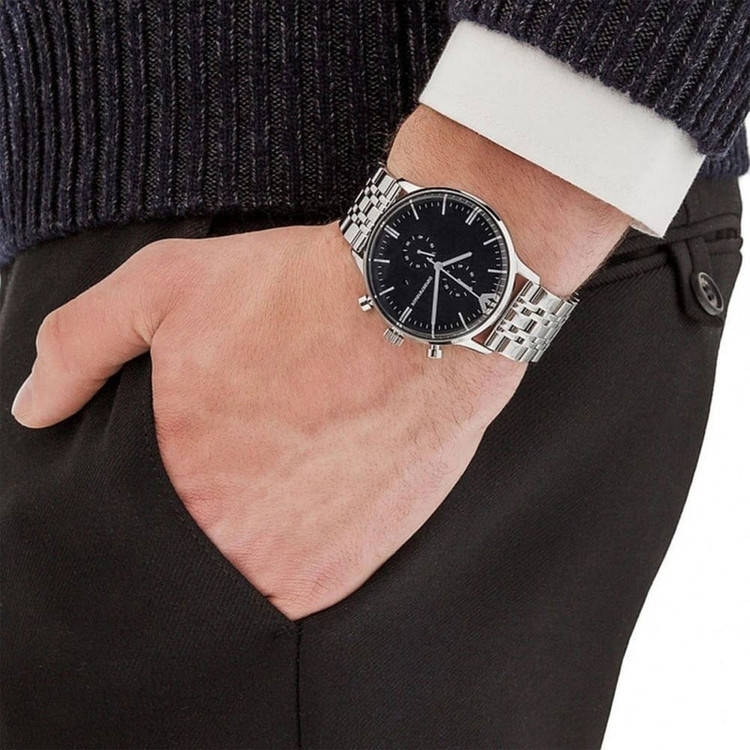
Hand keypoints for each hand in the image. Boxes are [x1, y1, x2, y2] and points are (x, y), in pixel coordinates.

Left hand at [11, 221, 525, 618]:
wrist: (420, 306)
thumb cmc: (296, 292)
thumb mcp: (165, 286)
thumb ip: (80, 345)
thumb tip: (32, 409)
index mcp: (176, 483)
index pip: (138, 522)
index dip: (173, 481)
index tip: (206, 450)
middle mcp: (232, 540)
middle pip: (200, 544)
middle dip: (220, 504)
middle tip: (257, 448)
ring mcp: (297, 562)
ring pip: (253, 567)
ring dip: (267, 526)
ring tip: (296, 461)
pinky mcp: (352, 567)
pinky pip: (309, 574)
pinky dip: (311, 537)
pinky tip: (327, 479)